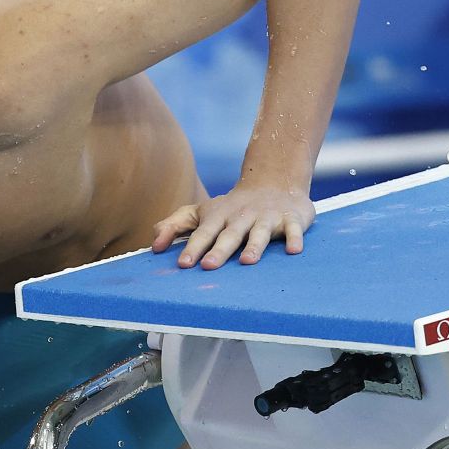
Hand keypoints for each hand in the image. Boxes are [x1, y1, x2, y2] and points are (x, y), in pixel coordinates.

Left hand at [152, 183, 314, 268]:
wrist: (274, 181)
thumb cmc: (231, 207)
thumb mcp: (202, 212)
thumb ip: (176, 225)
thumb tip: (154, 244)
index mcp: (219, 217)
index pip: (203, 233)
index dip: (193, 247)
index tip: (183, 264)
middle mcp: (242, 217)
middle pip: (229, 235)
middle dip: (219, 250)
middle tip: (208, 266)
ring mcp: (267, 217)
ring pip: (260, 233)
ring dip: (254, 246)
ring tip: (247, 261)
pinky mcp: (291, 219)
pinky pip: (293, 229)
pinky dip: (294, 238)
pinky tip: (293, 250)